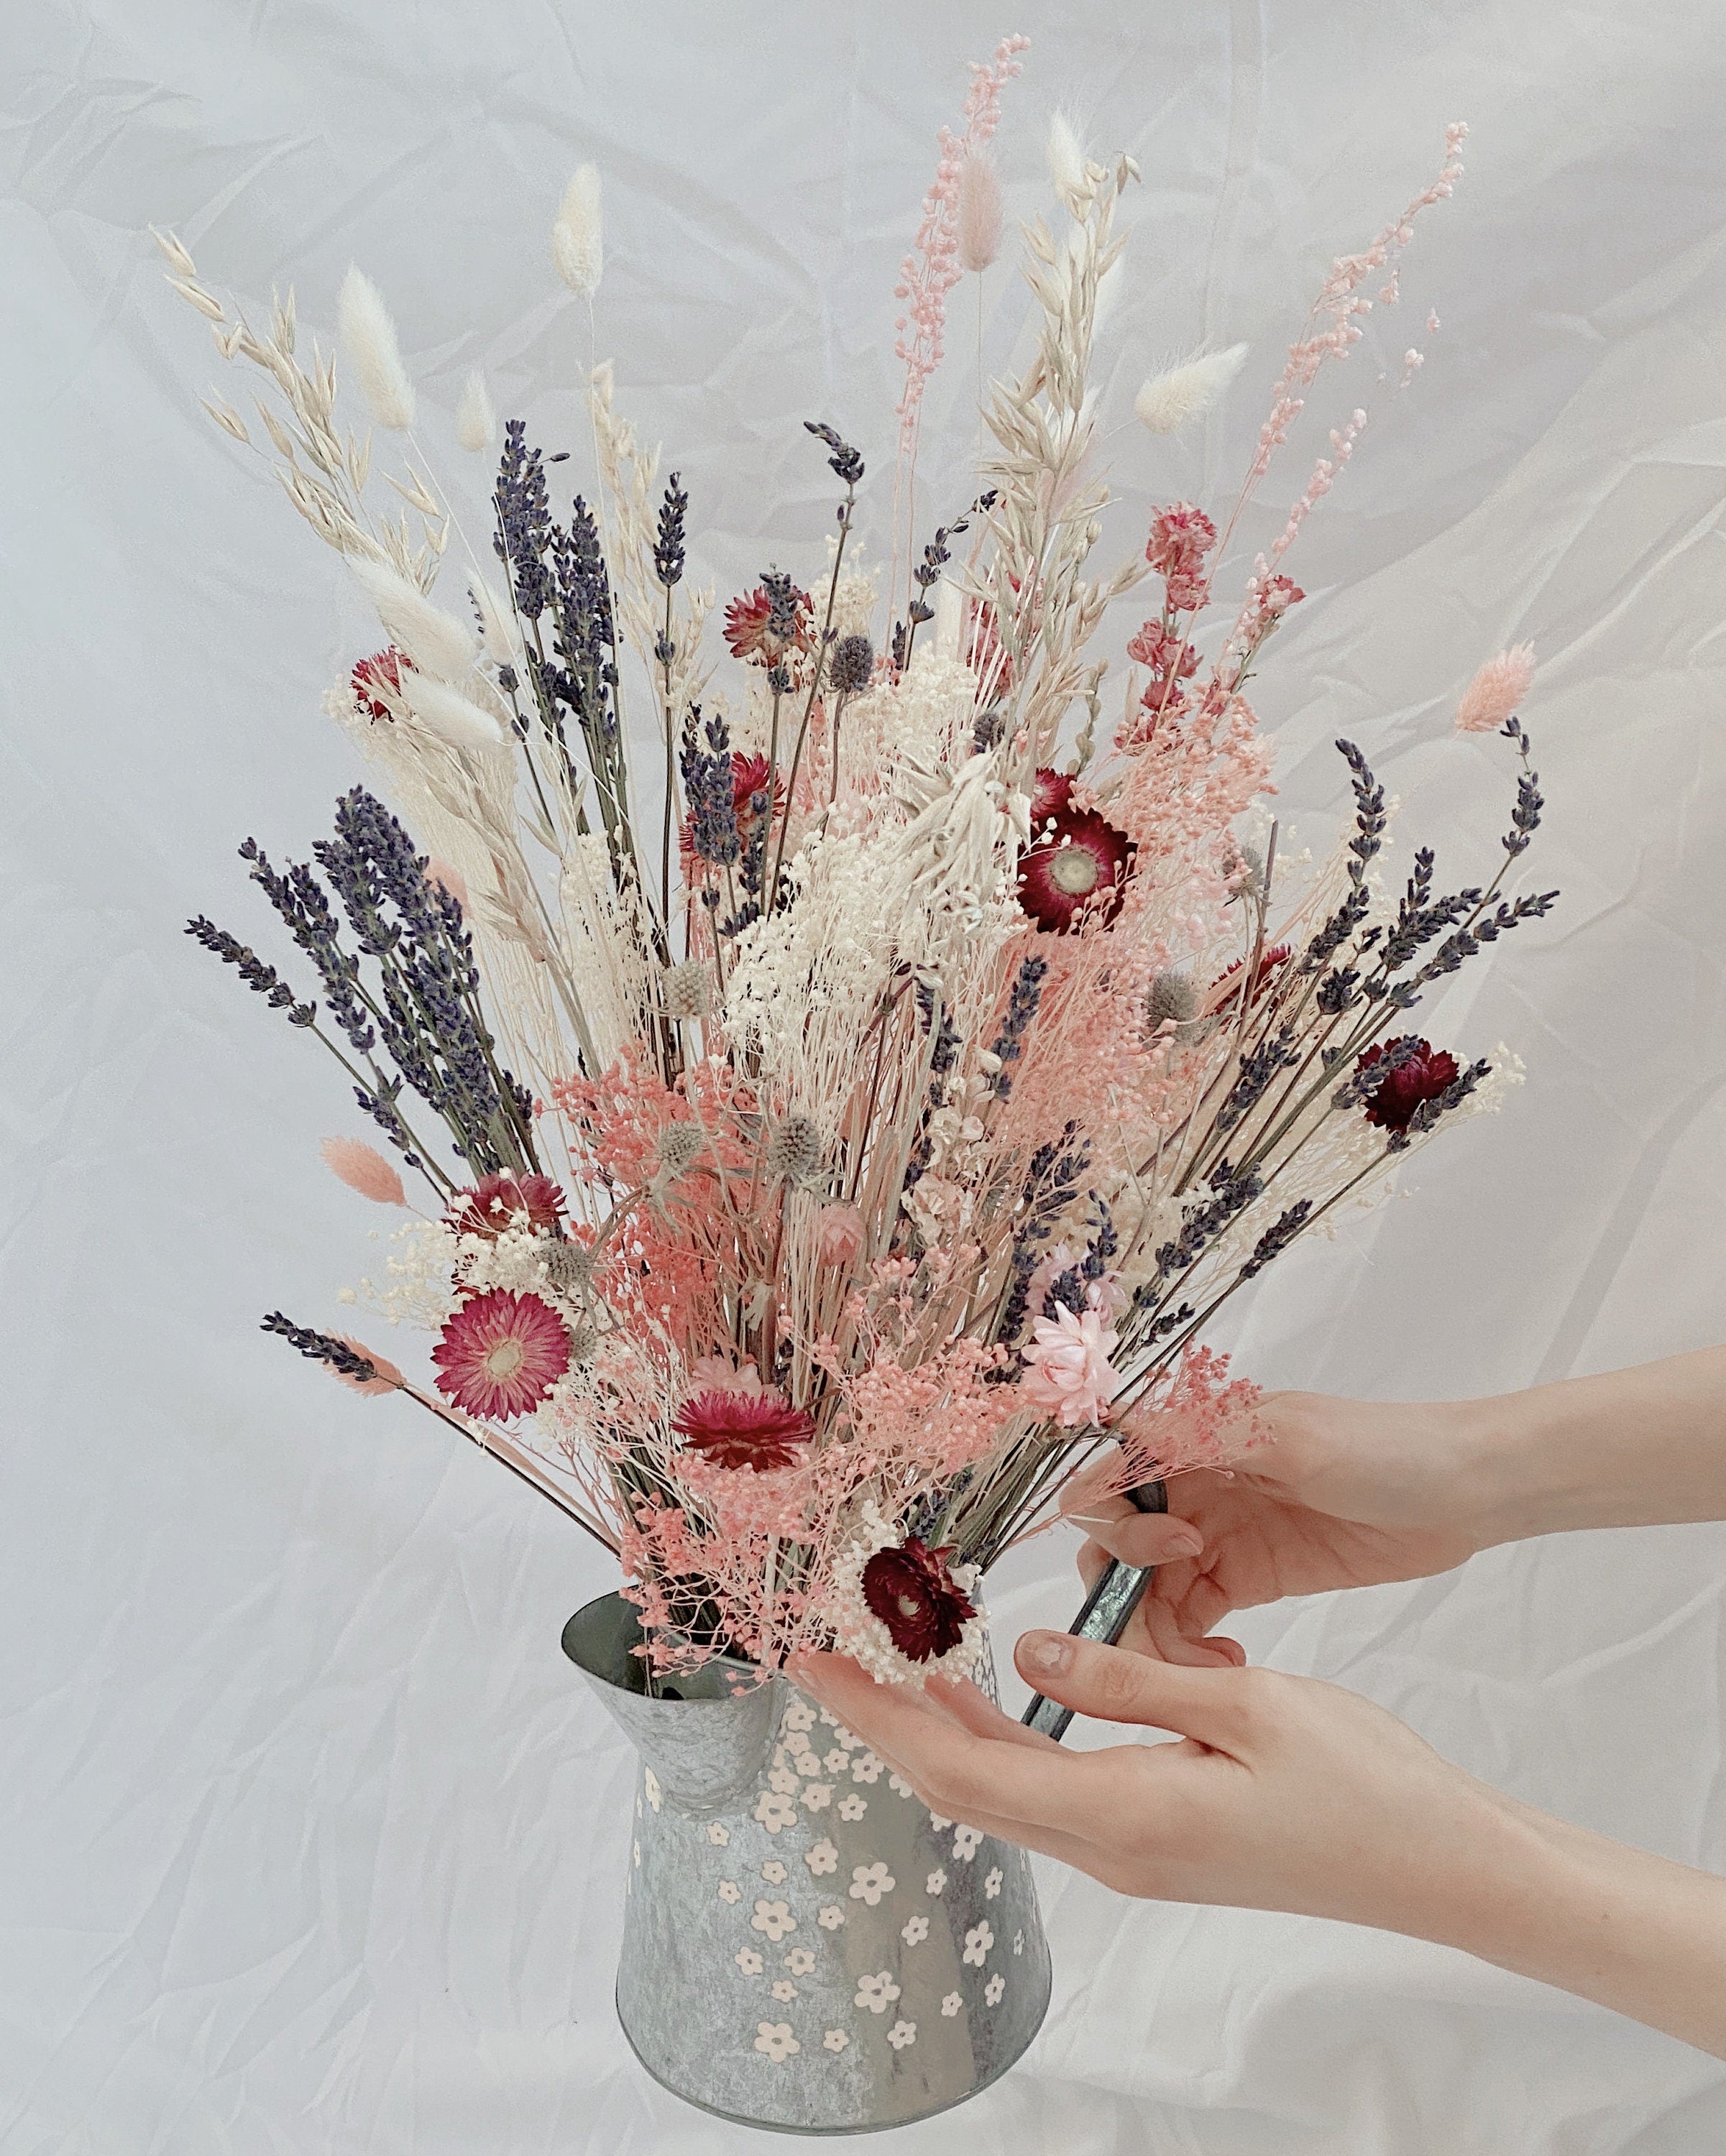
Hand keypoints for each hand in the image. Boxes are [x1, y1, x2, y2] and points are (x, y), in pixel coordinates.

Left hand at [792, 1631, 1514, 1935]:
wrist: (1439, 1864)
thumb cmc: (1360, 1779)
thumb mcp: (1243, 1705)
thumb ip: (1124, 1681)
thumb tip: (1022, 1656)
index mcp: (1125, 1815)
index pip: (962, 1770)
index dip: (877, 1719)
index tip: (814, 1667)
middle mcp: (1114, 1850)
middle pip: (965, 1790)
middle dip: (886, 1725)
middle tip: (826, 1657)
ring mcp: (1136, 1855)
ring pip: (1005, 1795)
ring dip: (940, 1735)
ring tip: (888, 1665)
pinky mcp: (1161, 1843)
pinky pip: (1051, 1794)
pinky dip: (1002, 1745)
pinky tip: (992, 1700)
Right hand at [1067, 1390, 1487, 1665]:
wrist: (1464, 1492)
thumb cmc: (1382, 1451)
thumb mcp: (1288, 1437)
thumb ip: (1199, 1437)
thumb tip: (1116, 1430)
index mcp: (1193, 1440)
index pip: (1107, 1482)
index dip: (1117, 1526)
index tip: (1179, 1548)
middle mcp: (1194, 1487)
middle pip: (1115, 1548)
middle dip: (1127, 1595)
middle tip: (1181, 1631)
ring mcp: (1219, 1535)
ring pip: (1147, 1591)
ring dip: (1157, 1634)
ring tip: (1211, 1667)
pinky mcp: (1249, 1577)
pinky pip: (1188, 1616)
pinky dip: (1188, 1648)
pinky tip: (1226, 1664)